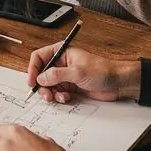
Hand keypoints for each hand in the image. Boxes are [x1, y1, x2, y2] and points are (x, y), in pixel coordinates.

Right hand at [26, 44, 140, 103]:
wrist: (118, 83)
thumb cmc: (103, 71)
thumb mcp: (78, 72)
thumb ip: (57, 75)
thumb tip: (40, 78)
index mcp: (62, 53)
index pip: (39, 57)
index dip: (33, 68)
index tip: (32, 81)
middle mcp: (61, 64)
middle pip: (41, 74)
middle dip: (42, 85)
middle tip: (46, 95)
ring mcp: (65, 76)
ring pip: (48, 86)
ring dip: (51, 93)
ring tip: (59, 97)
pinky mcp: (70, 87)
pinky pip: (57, 93)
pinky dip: (59, 97)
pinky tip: (67, 98)